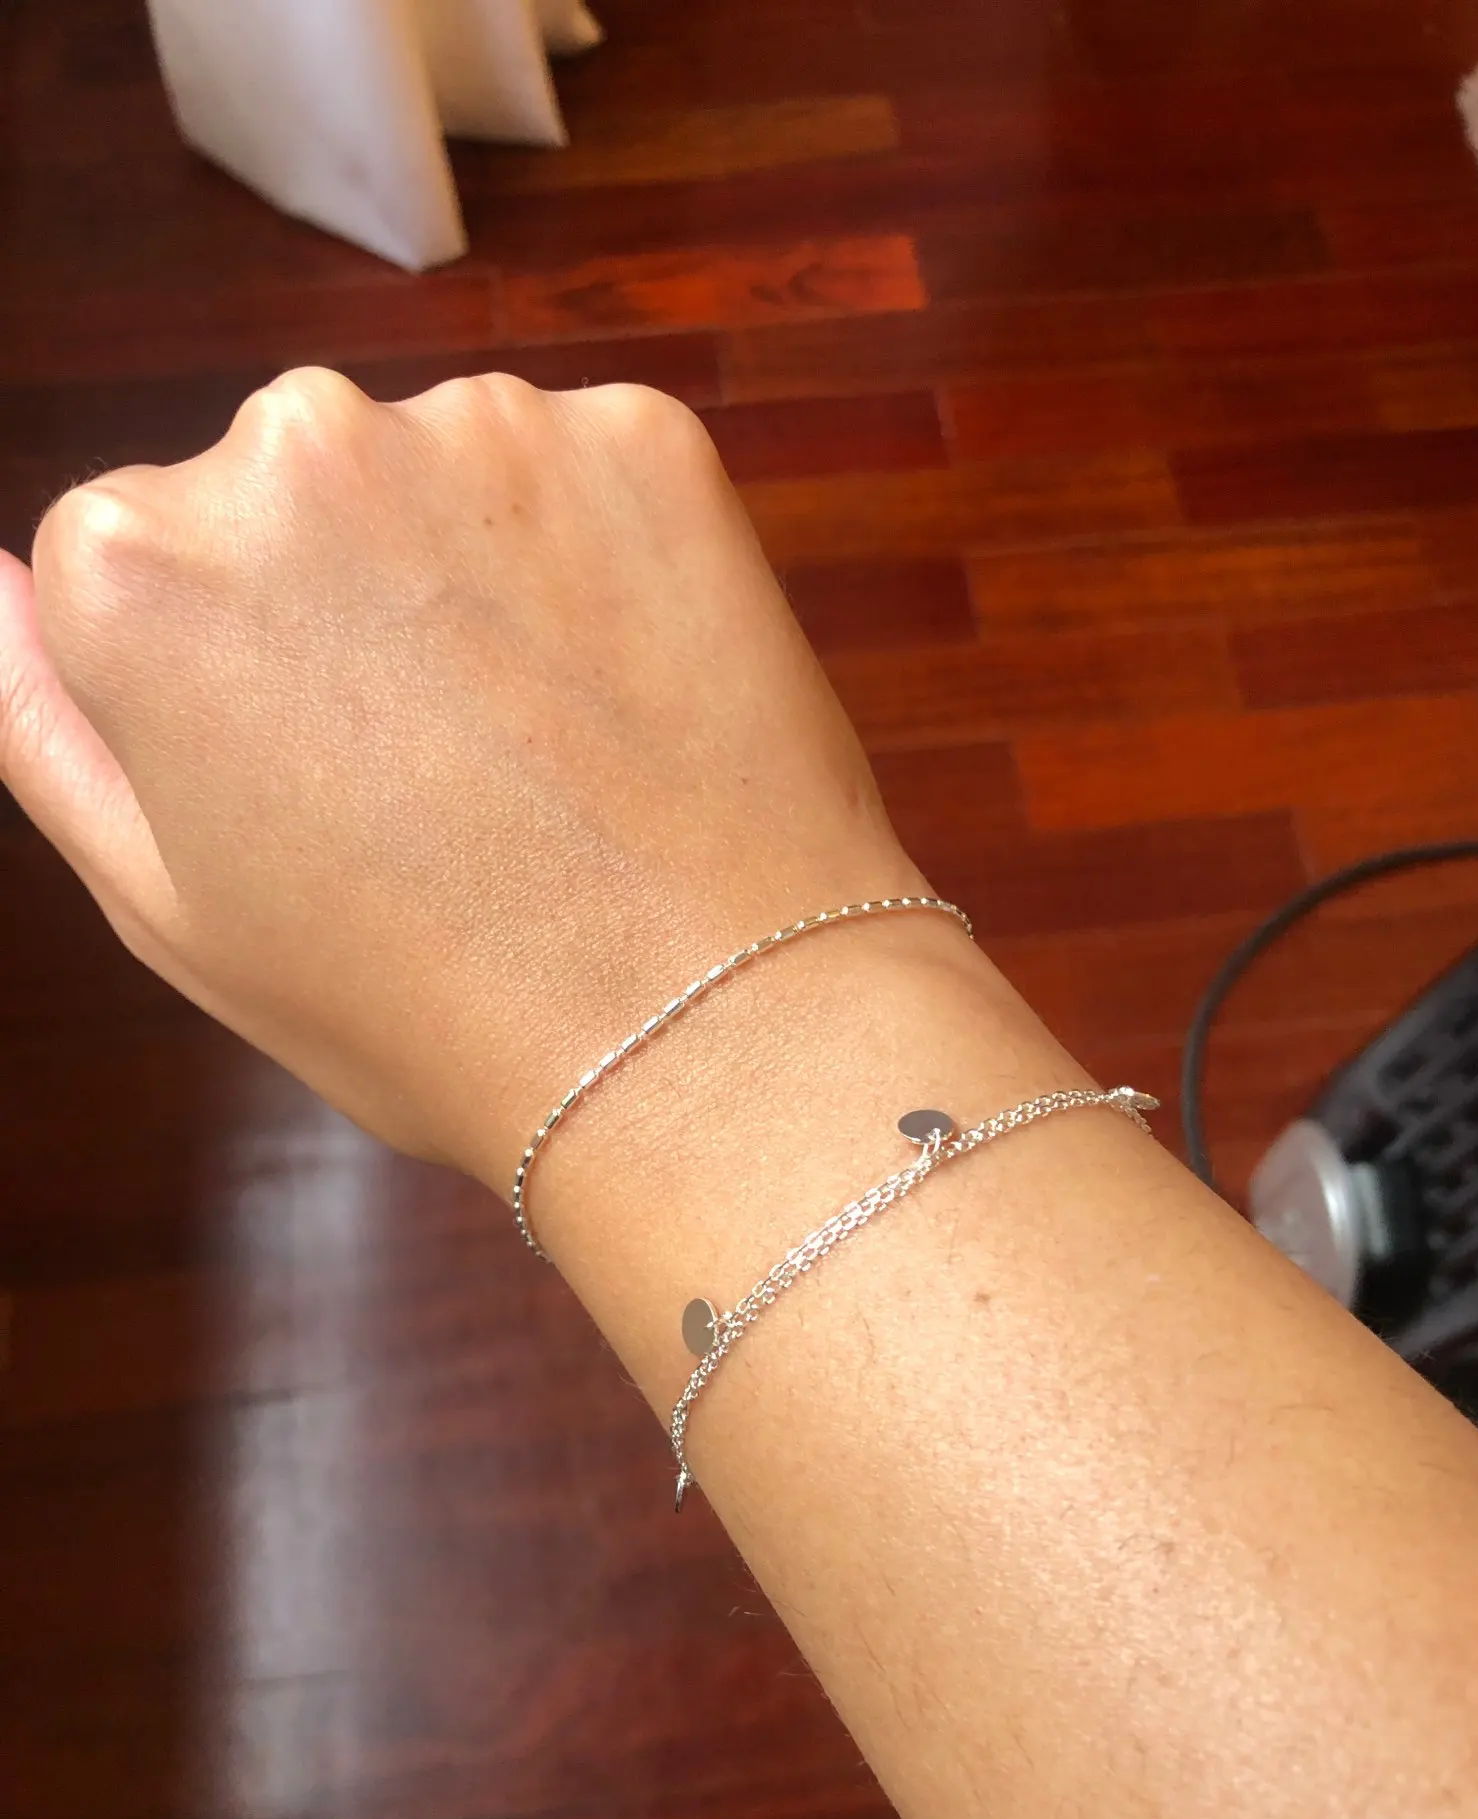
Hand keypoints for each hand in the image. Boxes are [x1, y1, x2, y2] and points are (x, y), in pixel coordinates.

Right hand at [0, 368, 922, 1171]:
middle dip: (342, 600)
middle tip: (442, 773)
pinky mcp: (641, 437)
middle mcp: (292, 444)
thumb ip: (45, 725)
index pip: (134, 559)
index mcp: (138, 563)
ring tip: (547, 748)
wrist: (703, 1026)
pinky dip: (601, 557)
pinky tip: (629, 693)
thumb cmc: (424, 1002)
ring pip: (440, 476)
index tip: (316, 776)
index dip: (231, 678)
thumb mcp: (170, 907)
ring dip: (473, 572)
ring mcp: (482, 426)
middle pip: (284, 493)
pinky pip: (584, 477)